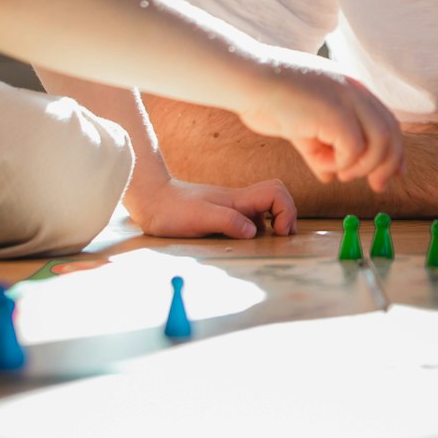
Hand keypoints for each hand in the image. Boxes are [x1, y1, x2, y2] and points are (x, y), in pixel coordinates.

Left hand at [126, 174, 298, 239]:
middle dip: (287, 216)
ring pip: (265, 210)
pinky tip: (245, 244)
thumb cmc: (172, 210)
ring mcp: (232, 208)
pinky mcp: (223, 216)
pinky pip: (250, 220)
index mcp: (237, 199)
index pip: (276, 193)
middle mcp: (239, 202)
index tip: (277, 232)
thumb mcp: (200, 218)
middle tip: (280, 238)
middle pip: (277, 198)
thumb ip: (228, 222)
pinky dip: (256, 231)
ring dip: (273, 224)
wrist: (150, 201)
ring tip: (267, 244)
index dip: (286, 210)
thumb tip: (254, 231)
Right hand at [234, 48, 404, 190]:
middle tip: (377, 186)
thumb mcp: (302, 128)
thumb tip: (330, 177)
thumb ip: (319, 149)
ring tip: (341, 175)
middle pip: (392, 133)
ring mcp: (348, 99)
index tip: (390, 174)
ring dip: (362, 167)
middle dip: (389, 165)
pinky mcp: (336, 113)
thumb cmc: (267, 100)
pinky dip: (340, 164)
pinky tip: (319, 162)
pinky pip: (353, 150)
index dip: (394, 151)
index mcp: (352, 88)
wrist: (246, 80)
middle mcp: (356, 90)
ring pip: (380, 144)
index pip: (388, 121)